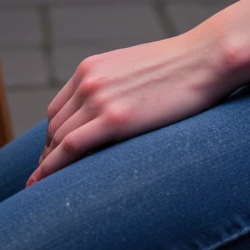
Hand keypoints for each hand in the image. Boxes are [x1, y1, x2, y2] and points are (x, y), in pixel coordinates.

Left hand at [26, 29, 231, 184]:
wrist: (205, 59)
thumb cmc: (179, 68)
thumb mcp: (135, 71)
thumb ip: (114, 88)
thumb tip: (111, 112)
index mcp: (92, 68)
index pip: (58, 109)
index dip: (52, 138)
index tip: (53, 159)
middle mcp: (89, 80)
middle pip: (55, 127)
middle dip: (48, 155)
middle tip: (45, 181)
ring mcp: (100, 99)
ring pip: (58, 139)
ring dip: (48, 166)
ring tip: (43, 190)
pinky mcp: (115, 119)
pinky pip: (71, 148)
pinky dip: (53, 168)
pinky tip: (46, 185)